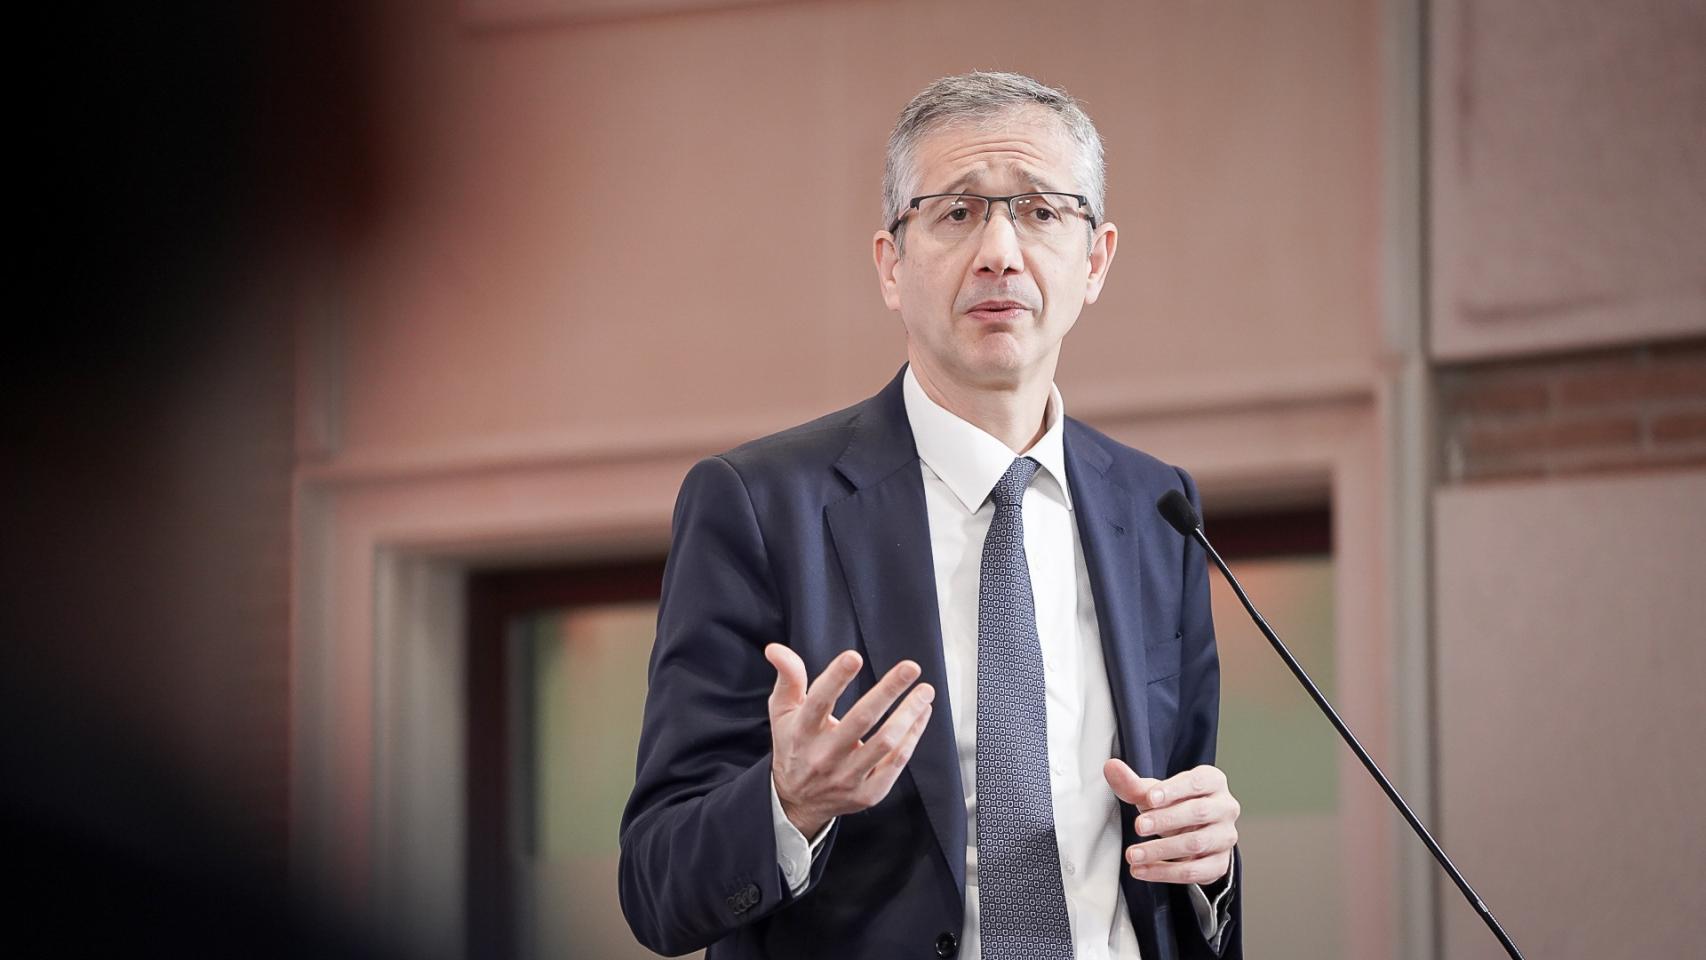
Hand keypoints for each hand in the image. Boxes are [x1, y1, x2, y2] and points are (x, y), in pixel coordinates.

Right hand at [765, 644, 934, 837]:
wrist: (797, 801)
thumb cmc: (794, 744)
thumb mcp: (783, 711)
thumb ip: (788, 677)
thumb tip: (776, 648)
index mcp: (802, 731)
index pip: (818, 701)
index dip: (836, 678)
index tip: (854, 656)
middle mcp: (824, 756)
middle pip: (861, 719)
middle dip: (888, 690)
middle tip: (911, 667)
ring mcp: (847, 777)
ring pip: (885, 742)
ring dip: (909, 714)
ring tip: (925, 691)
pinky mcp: (867, 793)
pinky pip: (896, 763)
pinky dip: (912, 737)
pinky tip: (921, 715)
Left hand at [1104, 759, 1239, 885]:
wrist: (1192, 833)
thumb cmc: (1174, 805)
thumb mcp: (1154, 794)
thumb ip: (1133, 784)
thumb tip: (1111, 767)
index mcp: (1213, 781)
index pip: (1197, 782)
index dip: (1173, 790)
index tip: (1149, 798)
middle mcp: (1226, 807)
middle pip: (1199, 812)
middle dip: (1166, 820)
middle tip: (1138, 827)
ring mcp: (1226, 837)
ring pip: (1197, 843)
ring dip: (1161, 850)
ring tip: (1133, 854)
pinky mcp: (1220, 864)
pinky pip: (1195, 871)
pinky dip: (1166, 872)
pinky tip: (1143, 870)